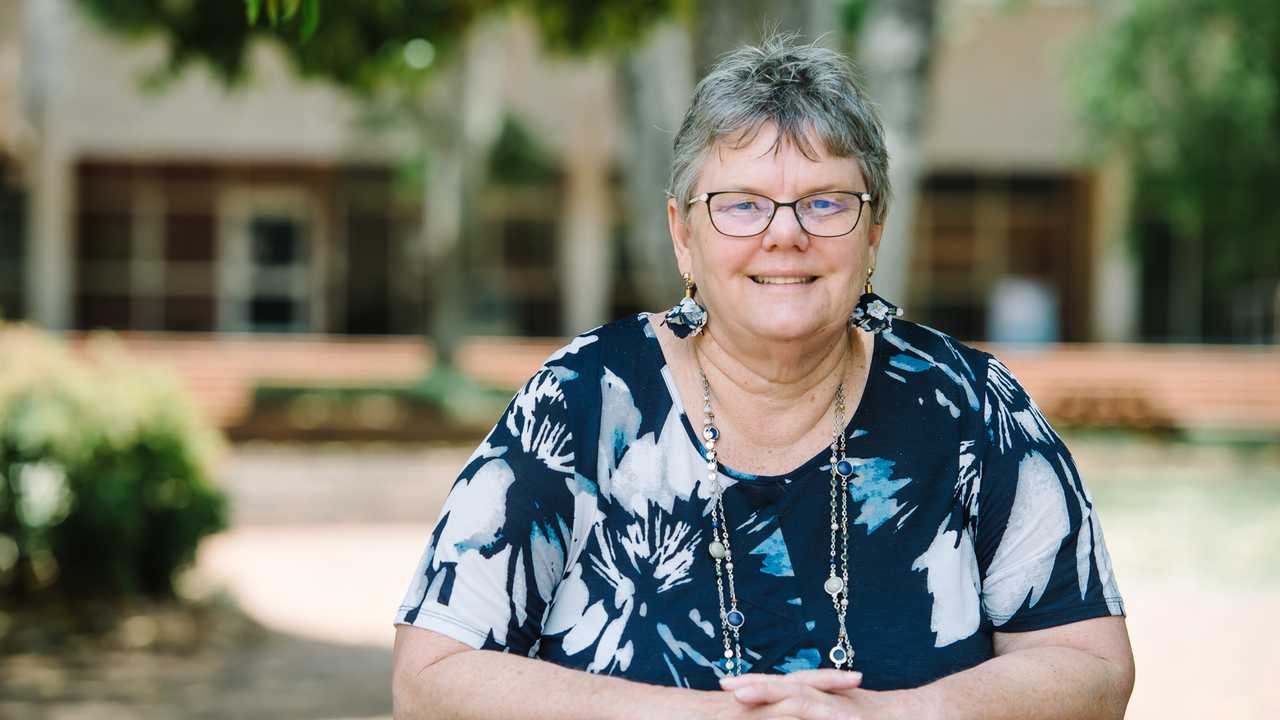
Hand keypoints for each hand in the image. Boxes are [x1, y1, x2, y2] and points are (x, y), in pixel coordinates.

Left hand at [718, 669, 928, 719]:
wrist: (917, 716)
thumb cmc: (875, 719)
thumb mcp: (839, 715)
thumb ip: (812, 712)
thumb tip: (790, 711)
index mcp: (817, 697)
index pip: (780, 689)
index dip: (754, 687)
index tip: (726, 686)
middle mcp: (824, 696)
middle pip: (783, 687)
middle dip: (753, 686)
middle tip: (723, 686)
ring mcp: (836, 706)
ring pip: (797, 695)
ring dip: (769, 693)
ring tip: (742, 694)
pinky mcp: (847, 715)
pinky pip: (820, 712)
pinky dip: (804, 710)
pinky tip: (786, 707)